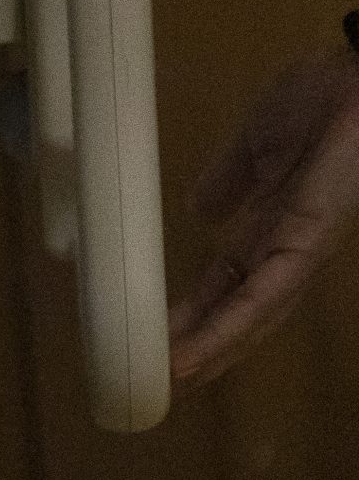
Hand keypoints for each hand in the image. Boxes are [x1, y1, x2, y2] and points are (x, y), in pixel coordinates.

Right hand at [169, 49, 358, 385]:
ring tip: (173, 381)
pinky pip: (264, 296)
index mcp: (277, 222)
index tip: (161, 336)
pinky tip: (197, 352)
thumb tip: (200, 211)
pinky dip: (229, 327)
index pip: (232, 280)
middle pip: (244, 309)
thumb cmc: (318, 98)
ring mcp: (301, 248)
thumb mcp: (257, 141)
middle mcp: (290, 245)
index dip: (200, 309)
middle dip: (209, 344)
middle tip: (163, 379)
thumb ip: (230, 177)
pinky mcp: (306, 244)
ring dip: (215, 350)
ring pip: (254, 315)